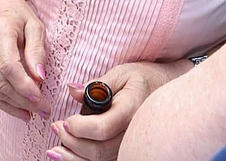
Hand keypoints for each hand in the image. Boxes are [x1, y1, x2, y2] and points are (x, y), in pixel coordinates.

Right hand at [0, 0, 45, 118]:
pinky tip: (19, 111)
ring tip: (35, 113)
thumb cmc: (18, 14)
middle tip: (45, 109)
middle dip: (24, 100)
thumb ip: (37, 50)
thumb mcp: (35, 25)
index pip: (8, 66)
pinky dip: (4, 104)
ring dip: (16, 106)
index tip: (40, 98)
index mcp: (0, 32)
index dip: (23, 85)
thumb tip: (40, 76)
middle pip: (2, 82)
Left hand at [54, 62, 178, 160]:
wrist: (169, 90)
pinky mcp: (128, 150)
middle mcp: (133, 134)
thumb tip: (71, 90)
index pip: (102, 128)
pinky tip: (69, 156)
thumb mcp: (122, 73)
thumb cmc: (145, 79)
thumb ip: (95, 85)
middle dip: (71, 142)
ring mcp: (132, 145)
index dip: (78, 127)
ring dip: (74, 158)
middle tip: (57, 128)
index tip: (66, 120)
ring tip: (56, 149)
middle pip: (99, 151)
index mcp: (131, 111)